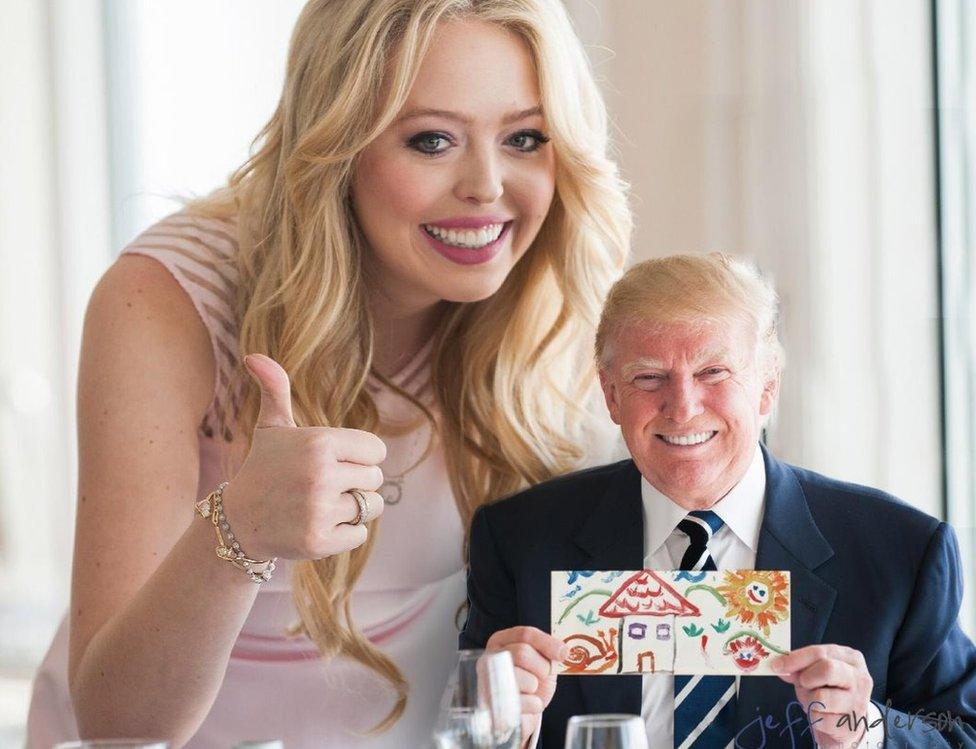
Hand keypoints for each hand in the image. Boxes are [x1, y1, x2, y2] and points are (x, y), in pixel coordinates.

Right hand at [221, 353, 385, 559]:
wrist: (237, 522)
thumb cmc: (264, 469)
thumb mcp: (271, 428)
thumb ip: (275, 389)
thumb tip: (255, 355)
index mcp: (319, 443)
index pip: (376, 451)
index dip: (360, 457)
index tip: (335, 462)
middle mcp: (320, 475)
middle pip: (375, 479)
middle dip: (355, 483)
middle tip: (323, 487)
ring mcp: (319, 510)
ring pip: (371, 507)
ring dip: (352, 509)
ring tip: (320, 505)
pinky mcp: (319, 541)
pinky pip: (359, 534)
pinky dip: (344, 534)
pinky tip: (317, 525)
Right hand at [486, 626, 567, 745]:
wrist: (522, 711)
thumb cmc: (530, 680)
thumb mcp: (540, 660)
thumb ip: (548, 650)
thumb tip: (563, 651)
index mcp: (501, 641)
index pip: (525, 634)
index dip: (547, 643)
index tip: (563, 653)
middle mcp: (489, 657)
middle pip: (523, 653)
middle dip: (542, 667)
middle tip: (542, 675)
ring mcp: (488, 682)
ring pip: (526, 679)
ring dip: (536, 687)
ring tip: (530, 690)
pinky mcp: (493, 706)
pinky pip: (525, 702)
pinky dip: (534, 704)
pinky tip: (528, 703)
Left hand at [772, 644, 873, 747]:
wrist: (845, 720)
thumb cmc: (828, 689)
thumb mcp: (814, 672)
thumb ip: (798, 667)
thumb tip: (779, 666)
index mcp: (851, 658)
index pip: (820, 653)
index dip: (795, 658)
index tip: (777, 665)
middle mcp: (860, 678)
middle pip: (827, 669)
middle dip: (806, 678)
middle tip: (802, 684)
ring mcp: (859, 702)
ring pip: (820, 697)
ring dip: (807, 699)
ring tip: (812, 700)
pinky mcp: (853, 724)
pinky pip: (820, 718)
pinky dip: (813, 716)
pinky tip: (821, 714)